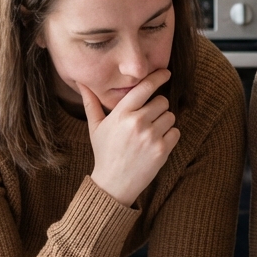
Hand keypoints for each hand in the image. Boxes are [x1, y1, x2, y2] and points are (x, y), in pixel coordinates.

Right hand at [82, 67, 180, 206]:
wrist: (113, 184)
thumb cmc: (104, 153)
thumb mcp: (95, 127)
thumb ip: (91, 103)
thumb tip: (81, 82)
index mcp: (121, 114)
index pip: (144, 87)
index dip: (158, 77)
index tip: (166, 72)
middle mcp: (137, 122)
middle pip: (162, 101)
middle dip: (158, 108)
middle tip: (148, 119)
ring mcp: (151, 137)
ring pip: (170, 116)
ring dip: (164, 122)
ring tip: (150, 134)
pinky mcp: (162, 150)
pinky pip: (176, 132)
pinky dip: (170, 136)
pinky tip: (156, 144)